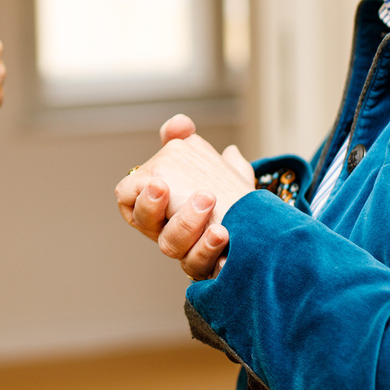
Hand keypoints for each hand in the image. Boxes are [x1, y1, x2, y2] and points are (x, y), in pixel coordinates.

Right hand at [116, 115, 255, 279]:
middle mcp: (165, 227)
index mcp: (158, 203)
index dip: (140, 195)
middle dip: (158, 206)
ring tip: (209, 200)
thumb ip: (183, 139)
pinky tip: (223, 231)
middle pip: (146, 223)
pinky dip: (207, 248)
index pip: (130, 200)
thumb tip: (179, 123)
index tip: (158, 183)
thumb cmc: (224, 189)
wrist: (260, 222)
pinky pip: (195, 266)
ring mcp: (185, 250)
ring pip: (169, 245)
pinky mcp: (204, 267)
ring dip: (187, 221)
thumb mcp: (204, 159)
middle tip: (176, 187)